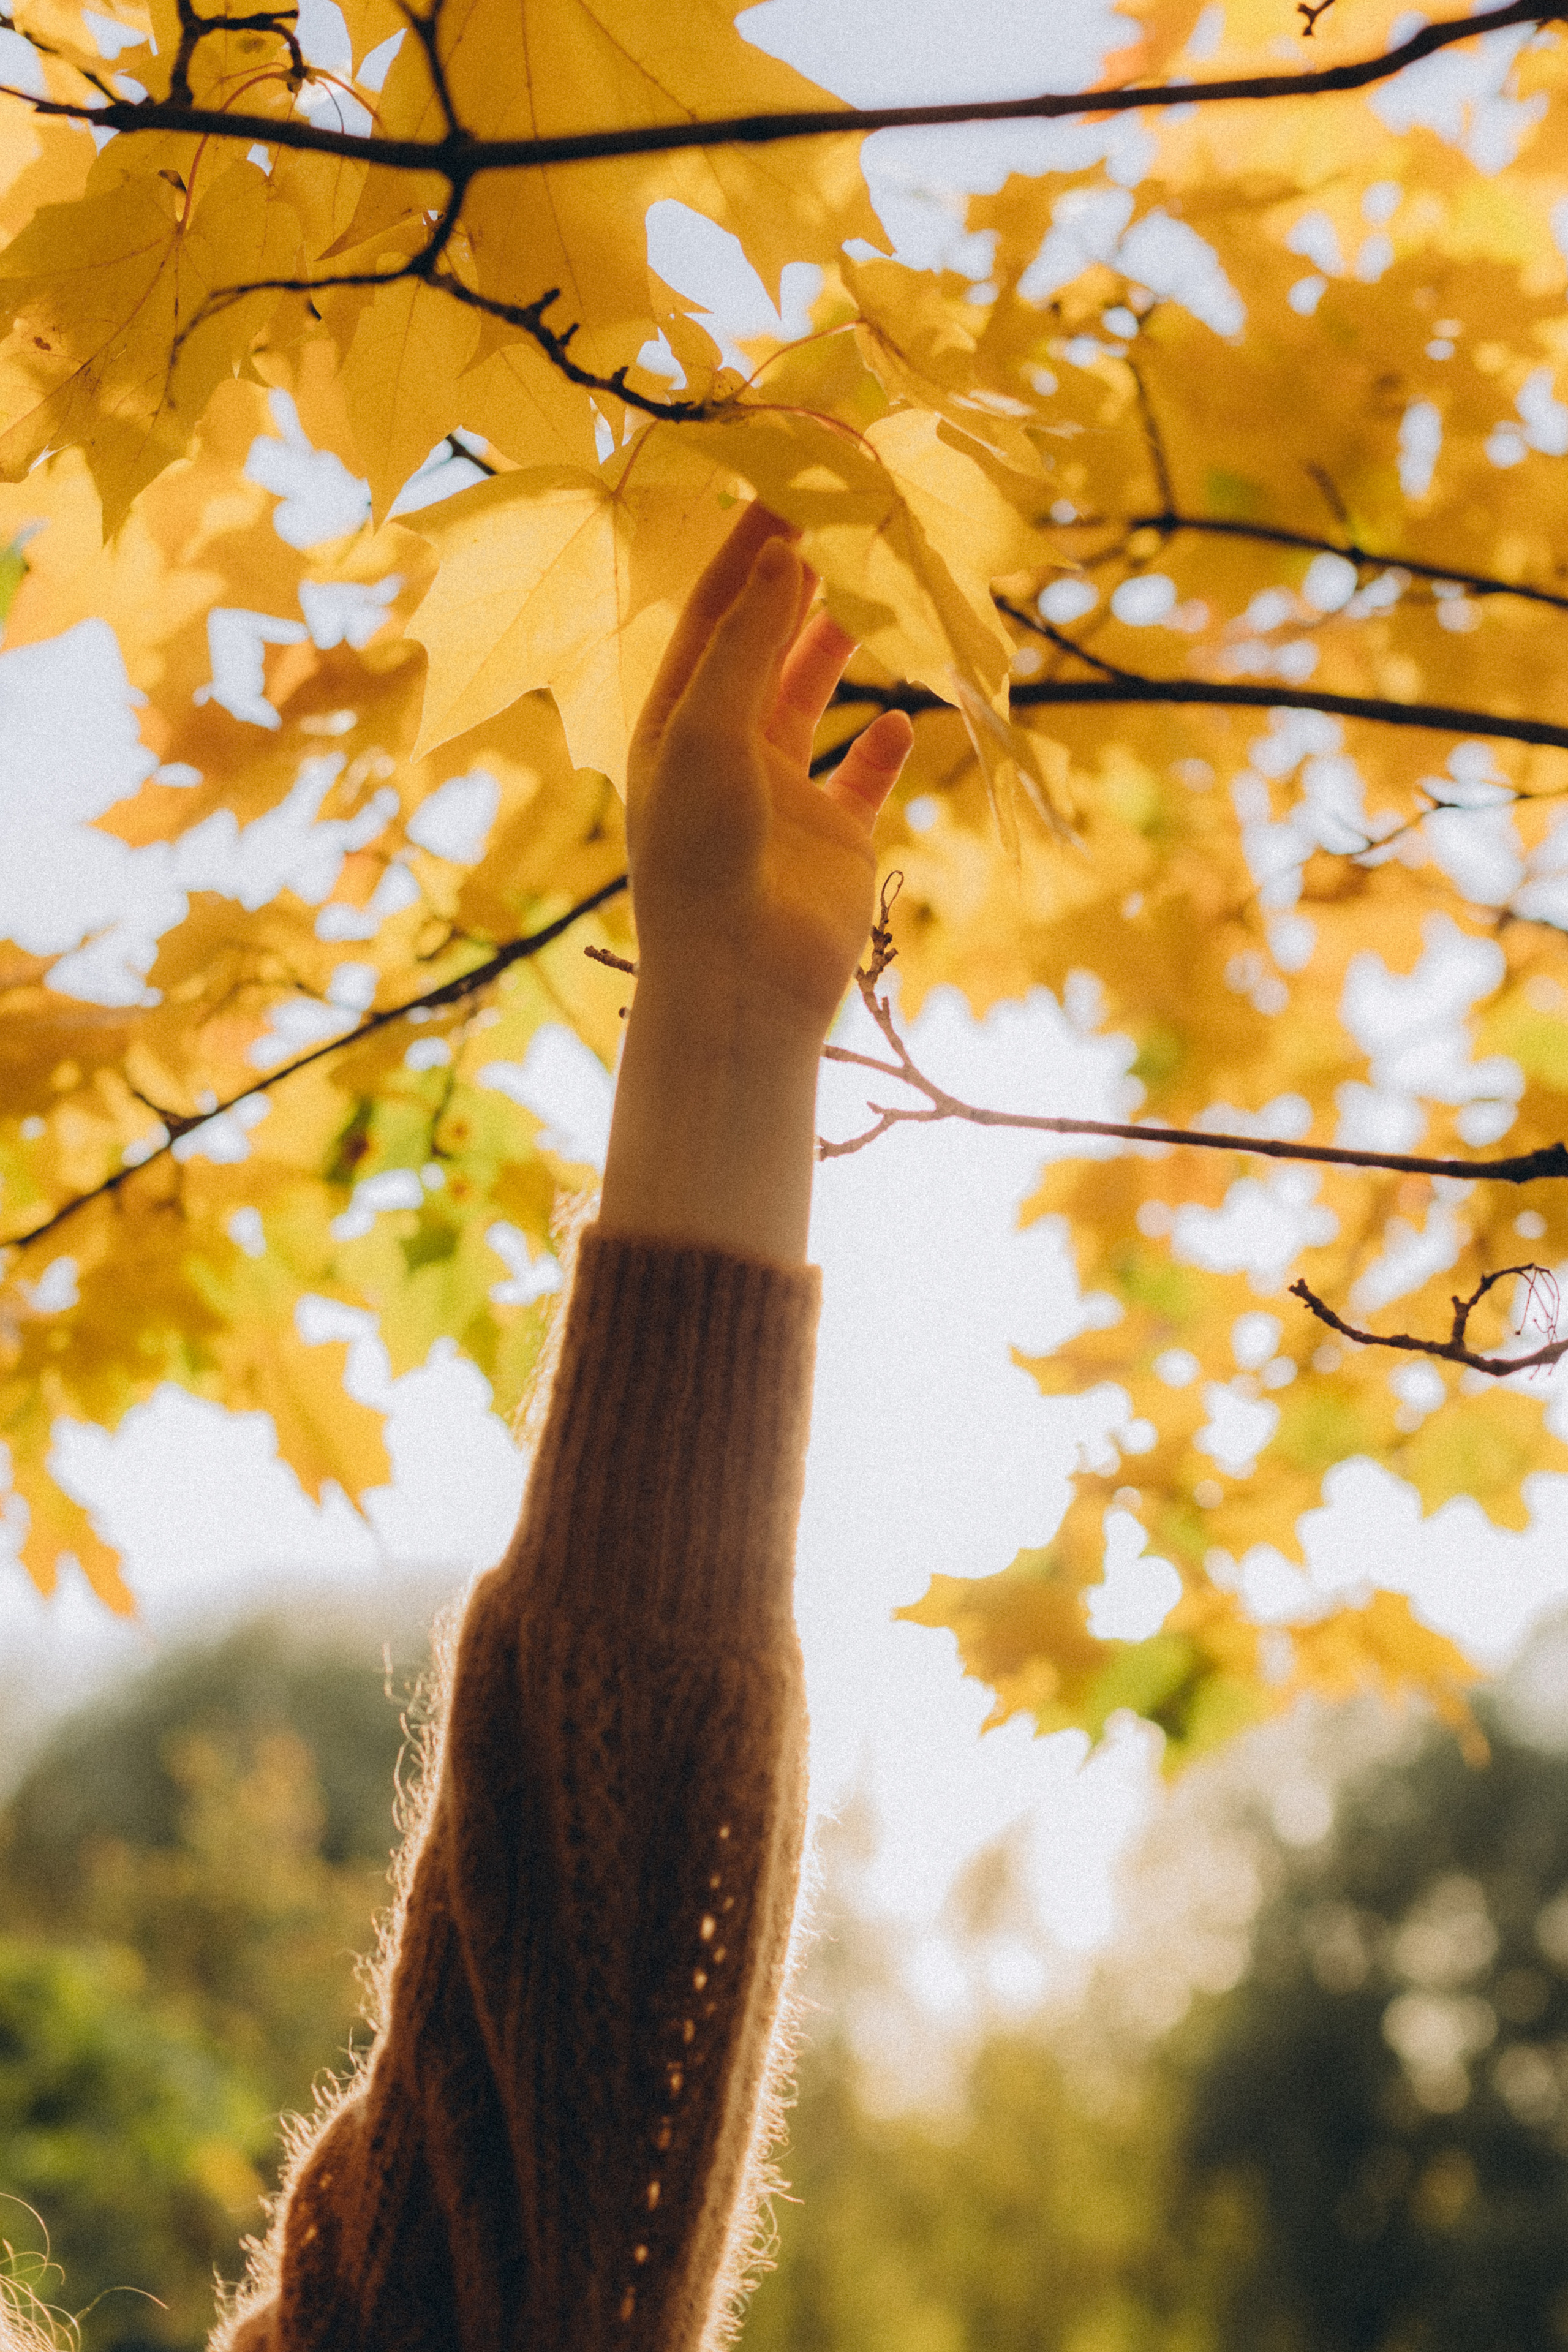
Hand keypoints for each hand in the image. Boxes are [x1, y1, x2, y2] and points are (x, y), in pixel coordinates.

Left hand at [625, 501, 914, 1046]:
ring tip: (876, 584)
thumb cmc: (702, 860)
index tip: (796, 476)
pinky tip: (903, 715)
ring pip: (814, 697)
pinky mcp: (835, 841)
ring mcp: (781, 795)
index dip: (753, 542)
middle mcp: (725, 751)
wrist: (737, 986)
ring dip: (841, 644)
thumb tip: (780, 551)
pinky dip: (884, 746)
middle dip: (801, 578)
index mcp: (675, 721)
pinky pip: (864, 777)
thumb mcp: (709, 732)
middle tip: (846, 509)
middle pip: (765, 642)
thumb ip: (747, 643)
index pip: (715, 610)